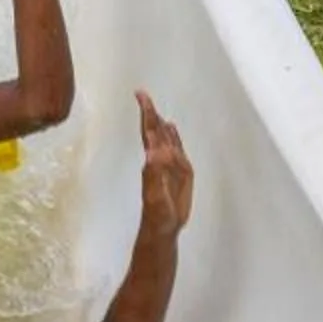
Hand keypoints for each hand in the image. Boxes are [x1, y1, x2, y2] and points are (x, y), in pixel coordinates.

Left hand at [136, 91, 193, 235]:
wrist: (163, 227)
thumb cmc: (157, 213)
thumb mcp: (156, 194)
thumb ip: (154, 174)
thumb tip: (153, 151)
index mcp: (153, 161)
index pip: (149, 132)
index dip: (146, 114)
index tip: (140, 97)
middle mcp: (160, 159)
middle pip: (155, 131)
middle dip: (150, 113)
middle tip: (143, 95)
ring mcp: (171, 165)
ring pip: (166, 139)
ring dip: (161, 124)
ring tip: (156, 110)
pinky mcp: (181, 173)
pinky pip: (178, 150)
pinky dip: (175, 138)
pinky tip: (172, 131)